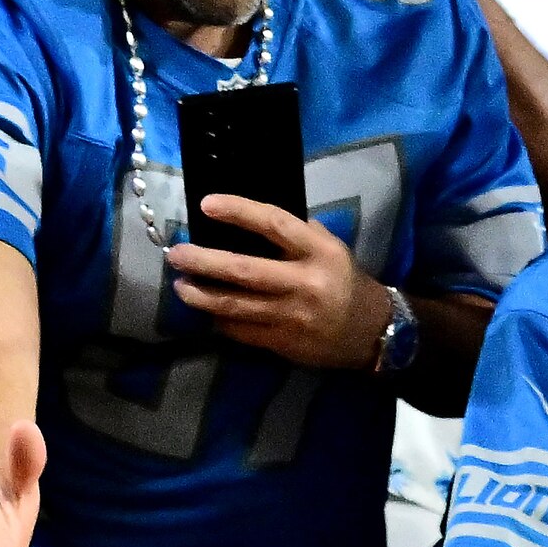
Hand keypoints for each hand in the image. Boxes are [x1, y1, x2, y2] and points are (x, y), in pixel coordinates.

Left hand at [164, 192, 386, 367]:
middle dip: (204, 261)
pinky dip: (219, 318)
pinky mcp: (283, 343)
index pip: (274, 224)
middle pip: (244, 270)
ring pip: (235, 305)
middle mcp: (304, 283)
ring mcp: (292, 316)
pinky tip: (205, 309)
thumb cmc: (345, 281)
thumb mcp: (331, 248)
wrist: (372, 332)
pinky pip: (240, 330)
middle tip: (175, 254)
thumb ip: (296, 234)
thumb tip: (248, 219)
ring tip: (179, 285)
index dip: (238, 212)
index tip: (206, 204)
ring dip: (201, 295)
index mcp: (318, 252)